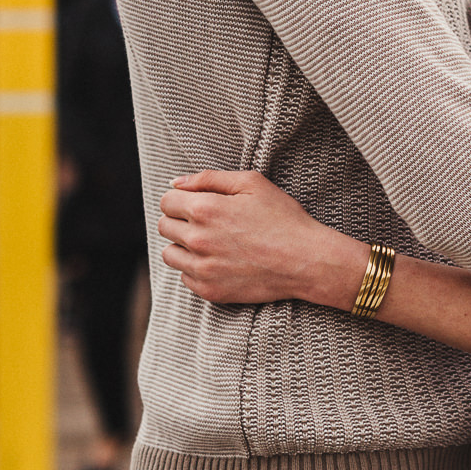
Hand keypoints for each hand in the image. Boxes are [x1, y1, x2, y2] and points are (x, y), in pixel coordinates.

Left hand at [158, 169, 359, 307]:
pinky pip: (185, 278)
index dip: (179, 199)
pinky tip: (218, 261)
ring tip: (209, 243)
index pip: (166, 202)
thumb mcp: (252, 183)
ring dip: (182, 246)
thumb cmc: (283, 218)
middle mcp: (197, 240)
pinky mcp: (209, 291)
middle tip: (206, 222)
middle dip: (180, 220)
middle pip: (164, 227)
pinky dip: (195, 269)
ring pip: (169, 255)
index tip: (195, 203)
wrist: (306, 260)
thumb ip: (209, 178)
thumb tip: (175, 183)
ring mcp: (202, 269)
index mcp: (205, 209)